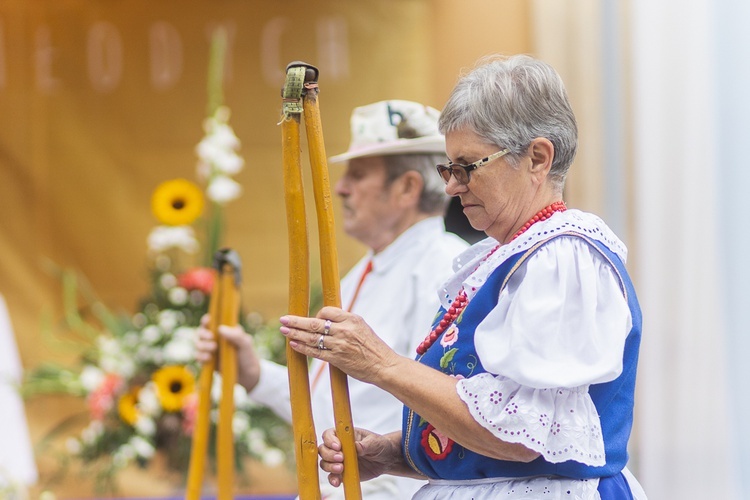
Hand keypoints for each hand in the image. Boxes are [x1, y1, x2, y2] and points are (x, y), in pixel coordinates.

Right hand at [195, 314, 260, 391]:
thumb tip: (220, 328)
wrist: (247, 375)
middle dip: (203, 334)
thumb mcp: (246, 344)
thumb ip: (236, 335)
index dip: (206, 320)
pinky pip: (198, 357)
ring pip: (198, 343)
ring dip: (202, 345)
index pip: (211, 321)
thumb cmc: (248, 355)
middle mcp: (215, 338)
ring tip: (213, 350)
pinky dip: (200, 356)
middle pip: (201, 331)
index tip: (207, 321)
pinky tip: (209, 358)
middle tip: (211, 338)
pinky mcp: (207, 361)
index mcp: (224, 330)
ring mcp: (210, 350)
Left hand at [279, 306, 400, 383]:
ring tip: (284, 331)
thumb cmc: (374, 348)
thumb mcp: (362, 328)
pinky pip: (316, 352)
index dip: (317, 315)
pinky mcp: (337, 359)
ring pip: (312, 337)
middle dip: (296, 321)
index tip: (311, 320)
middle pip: (315, 323)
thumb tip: (328, 322)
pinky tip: (294, 344)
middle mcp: (345, 330)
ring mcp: (340, 345)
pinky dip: (303, 348)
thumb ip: (346, 324)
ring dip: (295, 334)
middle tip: (283, 319)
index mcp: (352, 319)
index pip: (327, 311)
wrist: (384, 366)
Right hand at [318, 428, 404, 486]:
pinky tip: (337, 482)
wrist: (385, 459)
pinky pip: (332, 476)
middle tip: (341, 458)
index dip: (330, 440)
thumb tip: (357, 446)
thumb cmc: (379, 445)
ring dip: (329, 466)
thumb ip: (366, 444)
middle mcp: (338, 447)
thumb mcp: (375, 442)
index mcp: (344, 435)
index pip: (329, 434)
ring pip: (325, 463)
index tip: (338, 446)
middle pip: (323, 449)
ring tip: (341, 469)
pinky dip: (332, 479)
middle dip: (329, 454)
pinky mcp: (342, 473)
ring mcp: (339, 460)